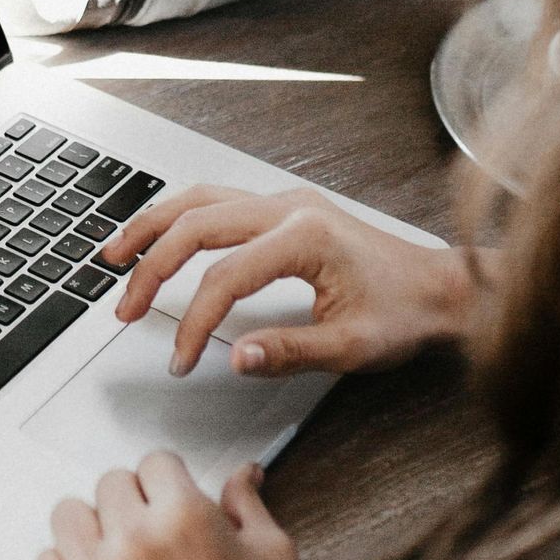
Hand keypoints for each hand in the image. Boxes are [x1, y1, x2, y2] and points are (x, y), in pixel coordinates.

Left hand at [37, 453, 332, 559]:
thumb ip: (247, 503)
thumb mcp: (272, 553)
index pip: (154, 461)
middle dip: (134, 501)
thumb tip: (244, 472)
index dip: (168, 480)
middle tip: (151, 530)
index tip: (171, 498)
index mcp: (183, 516)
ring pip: (68, 515)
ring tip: (116, 549)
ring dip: (93, 526)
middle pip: (109, 484)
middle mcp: (134, 542)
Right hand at [104, 185, 475, 376]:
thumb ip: (290, 352)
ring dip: (153, 227)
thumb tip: (235, 357)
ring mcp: (286, 201)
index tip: (181, 359)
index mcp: (305, 237)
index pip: (224, 278)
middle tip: (125, 308)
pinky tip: (160, 236)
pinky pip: (217, 200)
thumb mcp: (353, 347)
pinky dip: (179, 218)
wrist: (443, 288)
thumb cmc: (407, 313)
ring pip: (200, 200)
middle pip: (196, 224)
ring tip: (115, 256)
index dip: (194, 322)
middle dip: (151, 268)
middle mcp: (290, 207)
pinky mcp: (285, 208)